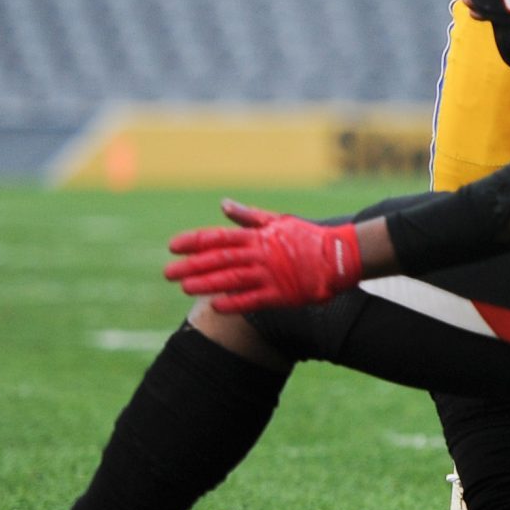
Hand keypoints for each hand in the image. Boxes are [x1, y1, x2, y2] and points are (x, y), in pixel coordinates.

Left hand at [164, 200, 361, 312]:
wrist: (340, 256)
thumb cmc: (307, 237)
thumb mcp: (278, 220)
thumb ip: (248, 216)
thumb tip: (223, 204)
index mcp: (258, 236)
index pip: (219, 237)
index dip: (193, 242)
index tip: (172, 246)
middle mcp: (260, 254)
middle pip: (219, 260)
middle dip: (191, 266)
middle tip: (168, 272)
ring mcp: (270, 275)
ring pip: (231, 280)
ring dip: (206, 284)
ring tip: (184, 288)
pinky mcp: (281, 294)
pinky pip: (252, 300)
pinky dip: (233, 303)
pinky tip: (215, 306)